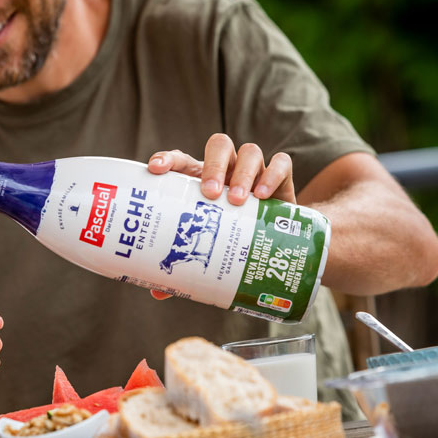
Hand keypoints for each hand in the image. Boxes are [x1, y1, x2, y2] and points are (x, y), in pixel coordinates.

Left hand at [146, 134, 295, 299]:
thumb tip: (157, 292)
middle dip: (213, 165)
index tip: (156, 170)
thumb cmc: (230, 235)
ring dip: (242, 173)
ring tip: (238, 201)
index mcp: (201, 178)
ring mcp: (254, 170)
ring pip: (250, 152)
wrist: (275, 237)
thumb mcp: (208, 245)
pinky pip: (282, 164)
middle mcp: (227, 168)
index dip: (168, 159)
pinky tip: (264, 196)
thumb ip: (184, 264)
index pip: (181, 159)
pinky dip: (273, 175)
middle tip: (210, 194)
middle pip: (219, 146)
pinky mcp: (281, 177)